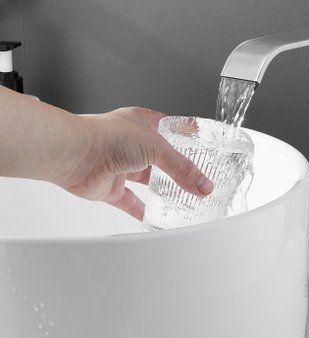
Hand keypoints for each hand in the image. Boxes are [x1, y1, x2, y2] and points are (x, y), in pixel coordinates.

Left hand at [60, 107, 213, 219]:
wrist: (75, 155)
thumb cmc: (106, 137)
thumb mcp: (155, 147)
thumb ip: (181, 168)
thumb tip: (202, 183)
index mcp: (142, 122)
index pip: (170, 129)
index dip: (186, 138)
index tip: (204, 148)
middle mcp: (130, 143)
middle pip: (161, 158)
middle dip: (178, 169)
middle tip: (198, 180)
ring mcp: (120, 165)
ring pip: (147, 180)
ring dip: (163, 189)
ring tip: (183, 198)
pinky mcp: (110, 186)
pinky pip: (130, 201)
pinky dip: (142, 209)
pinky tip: (154, 215)